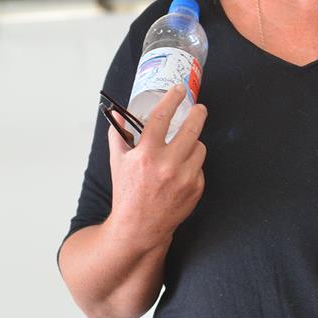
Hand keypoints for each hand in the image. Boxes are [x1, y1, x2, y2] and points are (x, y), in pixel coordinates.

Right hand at [106, 84, 206, 251]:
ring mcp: (184, 178)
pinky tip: (181, 172)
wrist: (139, 227)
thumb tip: (117, 114)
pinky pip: (200, 167)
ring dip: (193, 143)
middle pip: (192, 128)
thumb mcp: (118, 162)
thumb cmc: (127, 193)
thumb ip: (118, 135)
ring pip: (200, 147)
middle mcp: (167, 165)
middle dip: (197, 114)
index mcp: (146, 154)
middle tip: (198, 108)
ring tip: (183, 148)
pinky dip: (193, 165)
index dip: (173, 98)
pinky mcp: (196, 189)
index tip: (179, 89)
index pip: (162, 116)